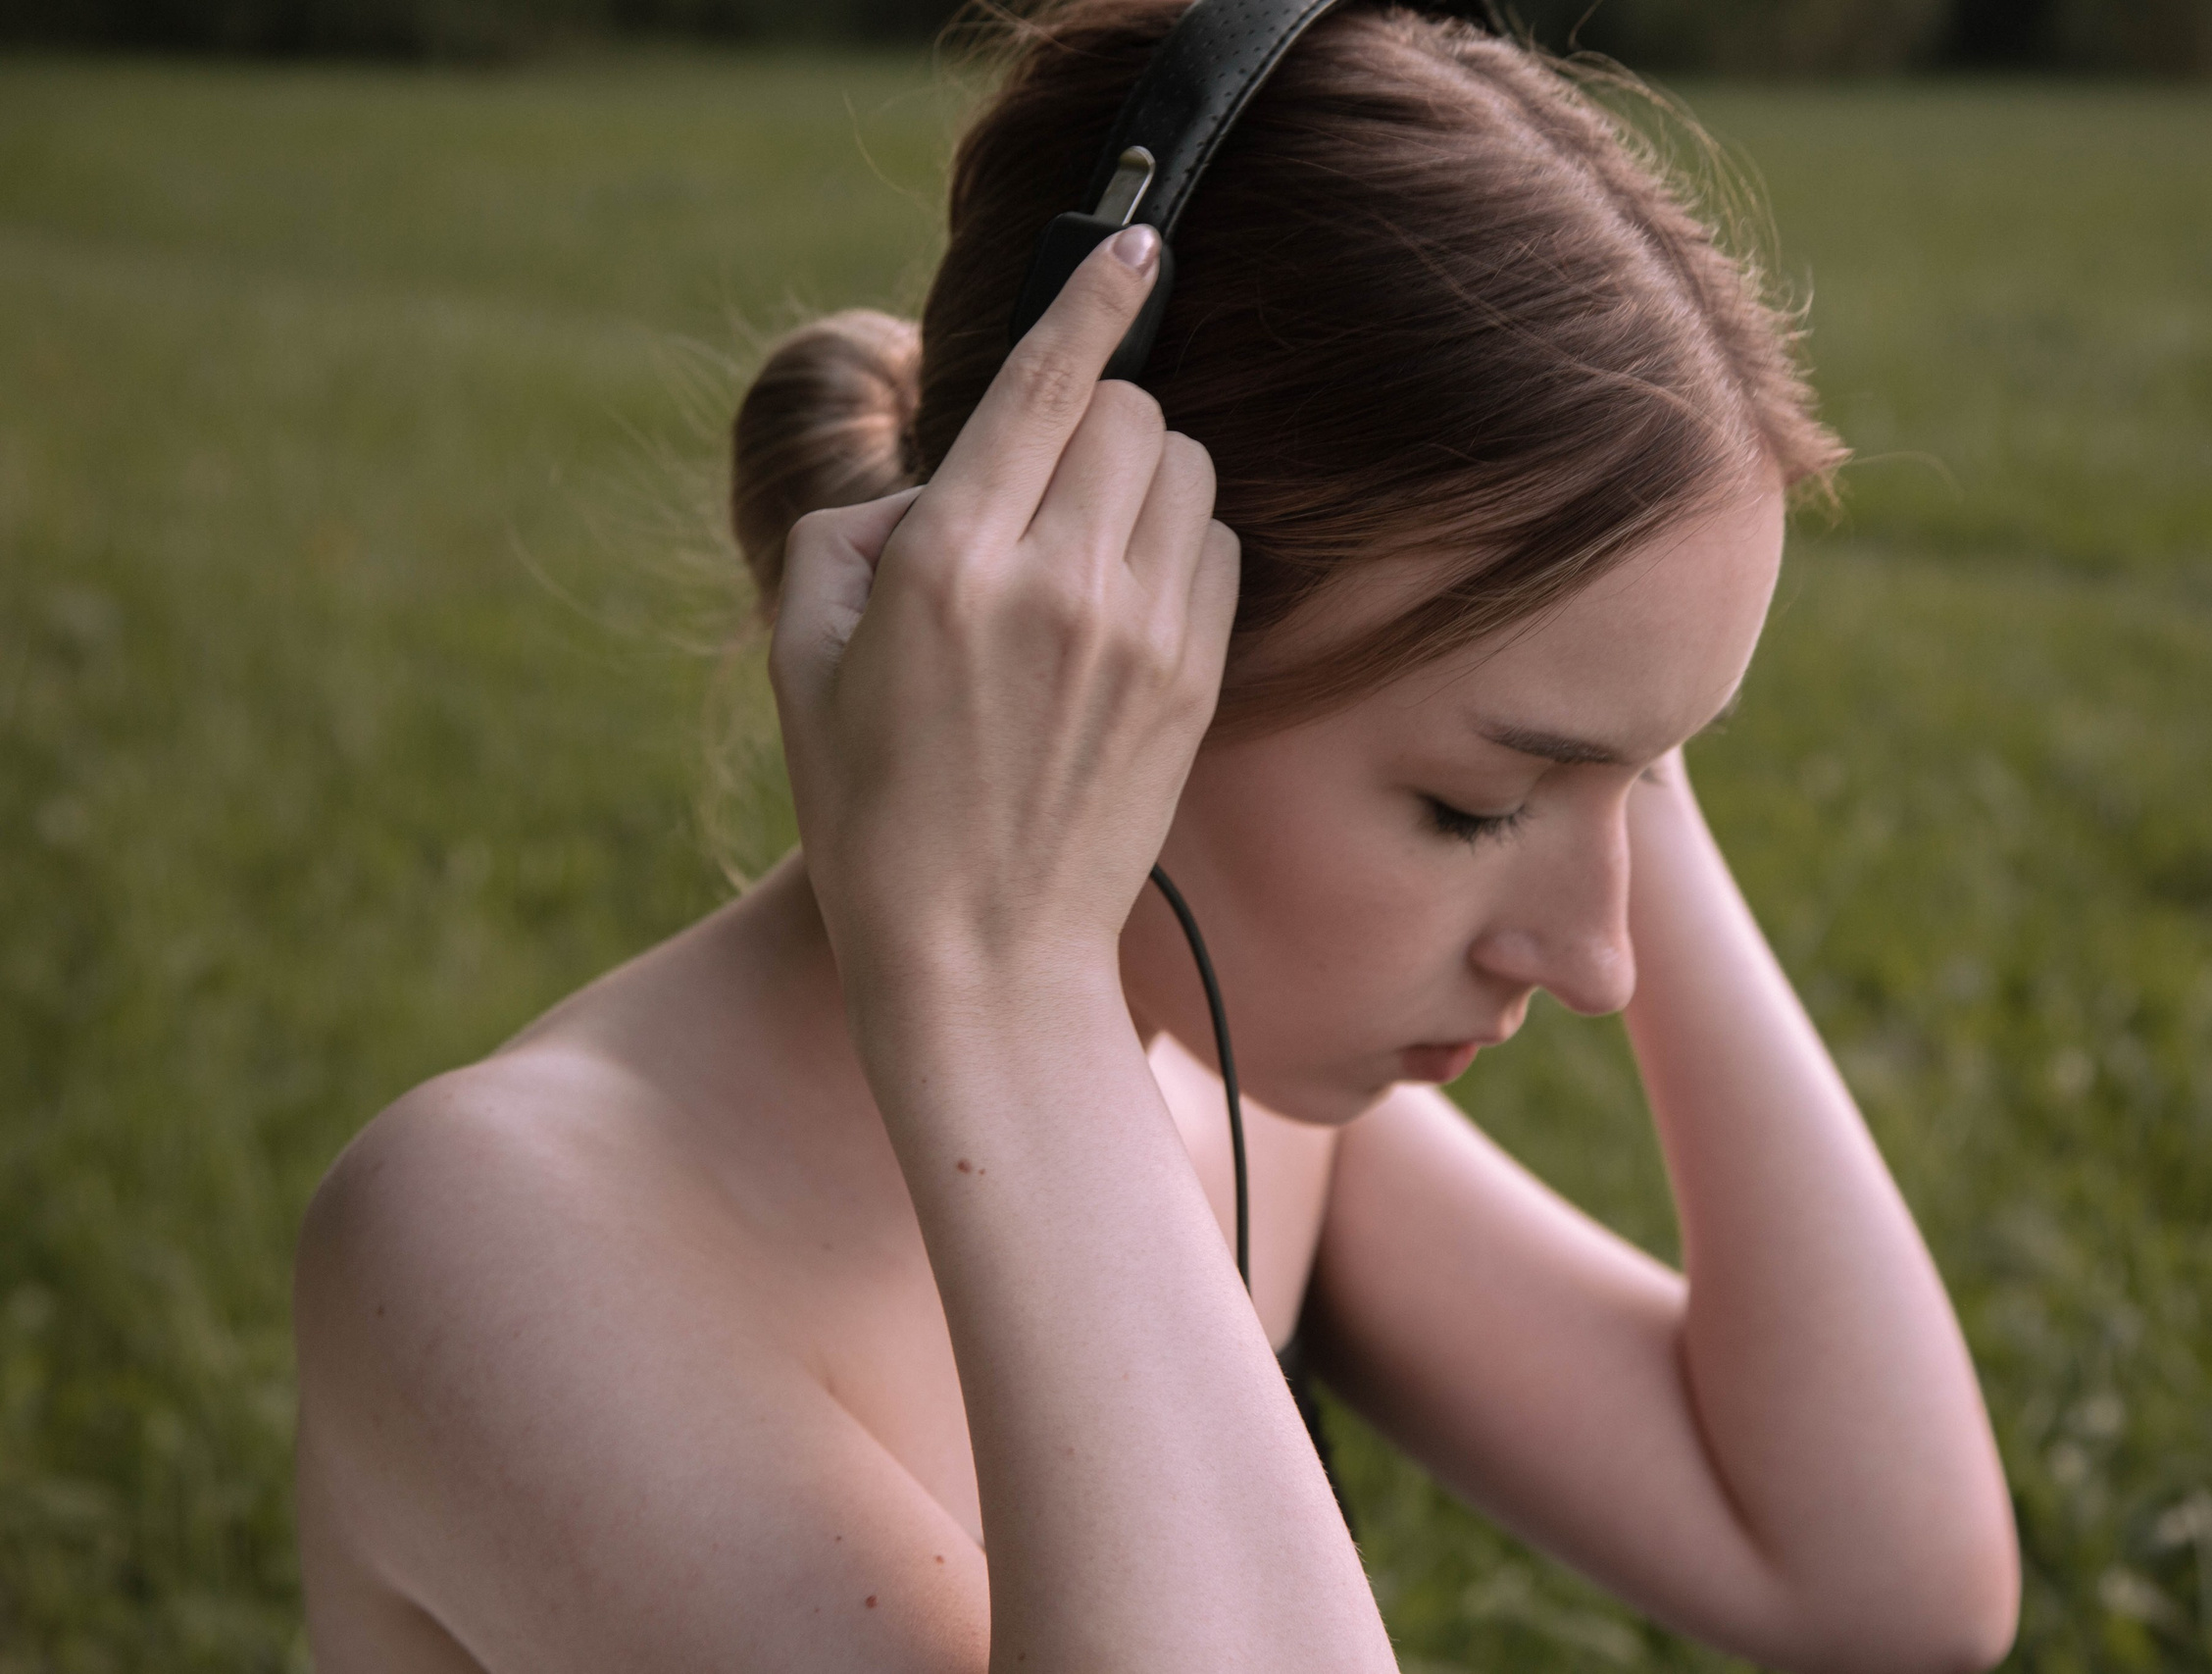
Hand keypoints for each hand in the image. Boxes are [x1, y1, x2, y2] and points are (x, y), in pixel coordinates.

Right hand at [769, 226, 1239, 999]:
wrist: (979, 952)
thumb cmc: (870, 810)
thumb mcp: (802, 657)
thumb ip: (853, 530)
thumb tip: (939, 475)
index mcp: (951, 561)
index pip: (1050, 381)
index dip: (1095, 293)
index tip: (1135, 240)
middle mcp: (1059, 581)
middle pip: (1132, 412)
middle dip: (1093, 418)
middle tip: (1042, 485)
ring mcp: (1142, 633)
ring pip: (1187, 470)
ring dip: (1143, 476)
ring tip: (1084, 548)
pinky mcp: (1195, 680)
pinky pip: (1219, 548)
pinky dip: (1180, 544)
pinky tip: (1126, 601)